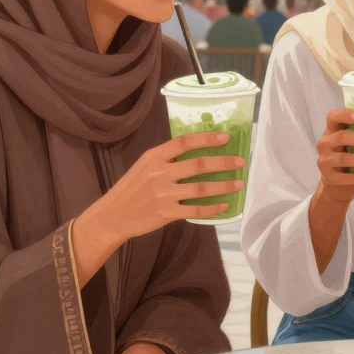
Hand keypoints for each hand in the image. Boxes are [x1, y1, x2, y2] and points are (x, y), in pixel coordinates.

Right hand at [84, 132, 245, 241]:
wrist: (112, 216)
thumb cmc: (131, 189)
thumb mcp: (143, 166)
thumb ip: (165, 158)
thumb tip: (195, 150)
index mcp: (154, 157)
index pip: (184, 142)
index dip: (206, 138)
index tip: (226, 137)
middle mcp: (160, 173)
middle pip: (198, 164)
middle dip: (223, 162)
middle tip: (240, 161)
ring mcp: (164, 194)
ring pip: (201, 188)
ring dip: (223, 186)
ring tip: (239, 183)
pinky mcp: (166, 213)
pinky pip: (195, 210)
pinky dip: (212, 208)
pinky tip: (225, 205)